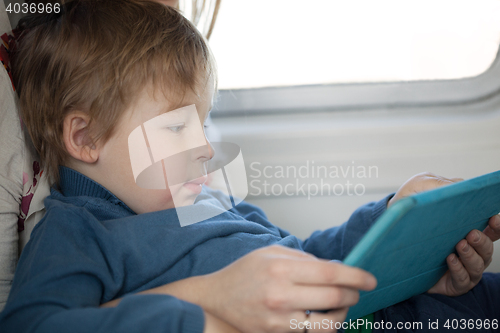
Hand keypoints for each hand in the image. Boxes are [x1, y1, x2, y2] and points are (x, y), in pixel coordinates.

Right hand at [198, 245, 376, 332]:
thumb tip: (335, 268)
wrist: (217, 299)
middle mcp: (281, 295)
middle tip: (356, 290)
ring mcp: (279, 320)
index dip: (356, 276)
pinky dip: (325, 326)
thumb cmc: (245, 272)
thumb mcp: (272, 253)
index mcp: (281, 269)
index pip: (330, 274)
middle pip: (334, 298)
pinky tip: (323, 315)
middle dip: (353, 294)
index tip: (370, 279)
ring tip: (341, 304)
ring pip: (328, 323)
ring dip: (343, 313)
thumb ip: (304, 258)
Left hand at [388, 172, 499, 295]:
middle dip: (481, 240)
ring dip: (471, 255)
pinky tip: (450, 260)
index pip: (491, 228)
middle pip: (487, 247)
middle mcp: (470, 248)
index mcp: (467, 228)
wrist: (388, 241)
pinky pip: (463, 279)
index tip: (493, 218)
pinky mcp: (453, 282)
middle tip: (470, 233)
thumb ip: (438, 186)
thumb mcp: (418, 192)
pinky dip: (459, 269)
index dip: (496, 224)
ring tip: (459, 246)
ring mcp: (463, 267)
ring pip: (478, 264)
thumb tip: (458, 186)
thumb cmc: (408, 216)